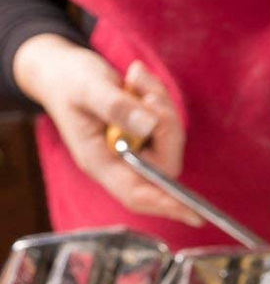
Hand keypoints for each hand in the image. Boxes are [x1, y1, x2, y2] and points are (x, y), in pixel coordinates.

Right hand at [13, 34, 200, 225]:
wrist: (61, 70)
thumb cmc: (68, 81)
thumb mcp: (86, 88)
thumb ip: (115, 106)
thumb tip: (149, 125)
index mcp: (99, 163)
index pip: (137, 194)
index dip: (166, 205)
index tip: (195, 213)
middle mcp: (120, 162)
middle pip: (163, 165)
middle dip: (166, 128)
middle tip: (149, 94)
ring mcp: (135, 149)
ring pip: (170, 141)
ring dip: (162, 107)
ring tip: (136, 78)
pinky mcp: (146, 135)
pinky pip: (168, 124)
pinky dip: (160, 99)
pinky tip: (138, 79)